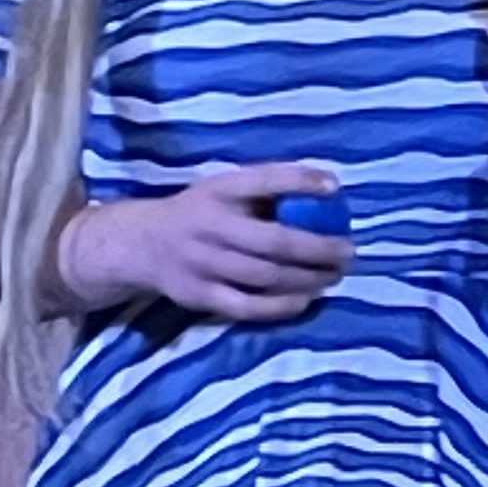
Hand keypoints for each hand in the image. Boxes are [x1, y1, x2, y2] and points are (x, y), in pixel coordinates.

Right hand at [58, 162, 351, 321]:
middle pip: (272, 241)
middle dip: (317, 249)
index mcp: (218, 190)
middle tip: (347, 252)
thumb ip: (263, 192)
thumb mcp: (223, 189)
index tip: (335, 188)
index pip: (263, 180)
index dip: (300, 182)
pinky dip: (281, 306)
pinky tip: (306, 300)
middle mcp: (209, 225)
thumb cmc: (201, 212)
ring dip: (307, 279)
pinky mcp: (199, 295)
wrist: (140, 244)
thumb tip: (329, 191)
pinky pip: (247, 306)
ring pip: (265, 276)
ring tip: (334, 276)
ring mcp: (202, 263)